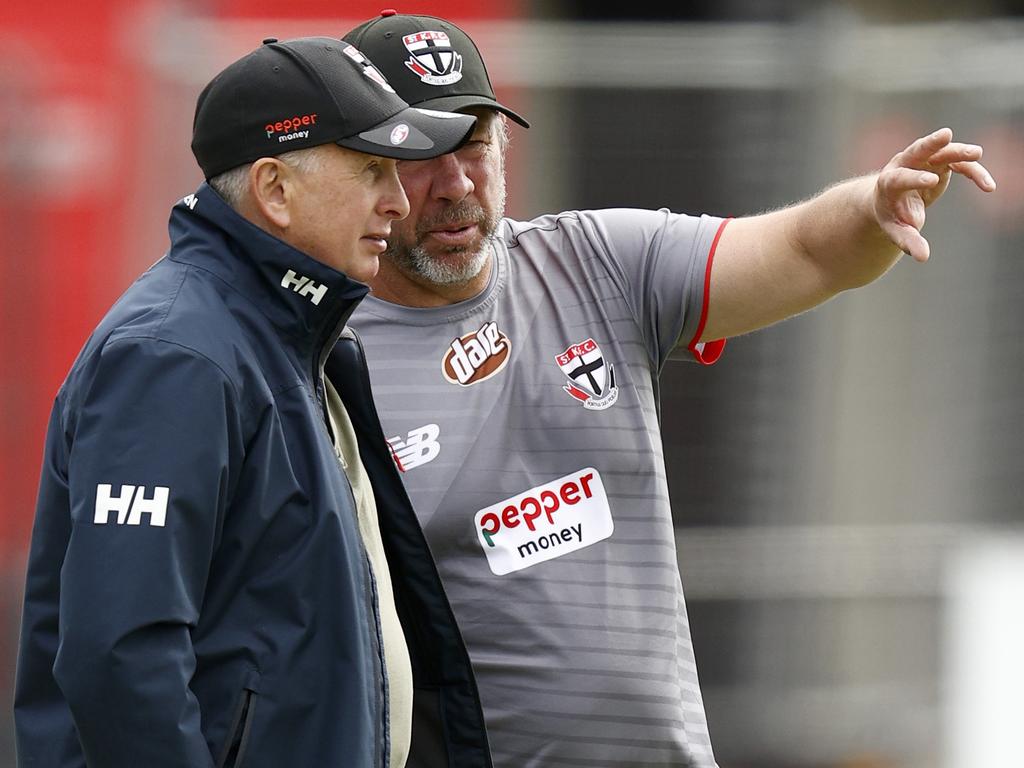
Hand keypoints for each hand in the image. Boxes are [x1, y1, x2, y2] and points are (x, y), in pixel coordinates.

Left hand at [874, 127, 995, 261]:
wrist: (891, 200)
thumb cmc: (892, 216)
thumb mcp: (897, 230)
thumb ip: (908, 241)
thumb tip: (923, 257)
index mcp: (889, 182)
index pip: (900, 177)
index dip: (914, 178)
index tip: (931, 181)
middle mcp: (904, 165)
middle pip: (917, 150)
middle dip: (931, 143)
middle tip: (945, 135)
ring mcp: (923, 161)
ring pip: (942, 151)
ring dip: (959, 151)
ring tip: (977, 153)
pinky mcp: (939, 162)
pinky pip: (959, 164)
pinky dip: (973, 172)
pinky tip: (988, 187)